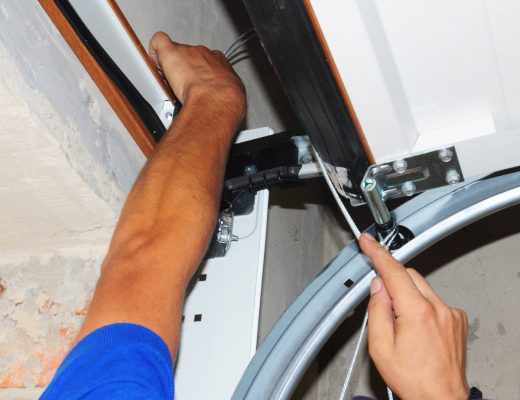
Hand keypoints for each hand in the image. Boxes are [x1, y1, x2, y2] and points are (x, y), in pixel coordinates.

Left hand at [149, 32, 245, 118]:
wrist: (216, 100)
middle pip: (191, 55)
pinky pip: (160, 41)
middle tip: (183, 84)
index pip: (208, 60)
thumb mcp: (233, 96)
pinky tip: (155, 61)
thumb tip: (225, 99)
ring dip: (172, 65)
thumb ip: (226, 92)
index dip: (200, 70)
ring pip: (176, 52)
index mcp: (220, 63)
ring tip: (171, 81)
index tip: (196, 80)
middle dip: (186, 67)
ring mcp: (188, 53)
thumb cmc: (225, 101)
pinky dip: (155, 50)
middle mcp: (205, 54)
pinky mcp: (171, 53)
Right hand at [360, 233, 469, 399]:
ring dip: (407, 295)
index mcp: (416, 312)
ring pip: (422, 287)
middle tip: (382, 303)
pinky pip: (434, 300)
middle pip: (409, 275)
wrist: (441, 399)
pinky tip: (417, 329)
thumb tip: (378, 287)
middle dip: (392, 281)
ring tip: (401, 326)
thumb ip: (377, 310)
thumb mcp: (380, 347)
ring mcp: (451, 314)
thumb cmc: (413, 379)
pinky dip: (422, 305)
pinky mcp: (457, 320)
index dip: (378, 253)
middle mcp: (438, 308)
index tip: (368, 242)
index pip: (393, 271)